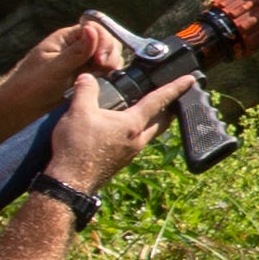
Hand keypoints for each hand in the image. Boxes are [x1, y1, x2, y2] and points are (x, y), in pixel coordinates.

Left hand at [4, 13, 120, 94]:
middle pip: (105, 40)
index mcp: (66, 38)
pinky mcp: (83, 76)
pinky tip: (103, 84)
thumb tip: (92, 29)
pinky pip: (102, 71)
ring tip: (103, 77)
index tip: (100, 60)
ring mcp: (80, 62)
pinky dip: (107, 76)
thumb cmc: (30, 85)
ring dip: (110, 65)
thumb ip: (76, 51)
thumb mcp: (54, 69)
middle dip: (109, 53)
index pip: (95, 28)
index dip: (103, 41)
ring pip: (106, 56)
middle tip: (104, 70)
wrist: (20, 107)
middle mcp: (75, 47)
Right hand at [45, 60, 199, 187]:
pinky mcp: (120, 161)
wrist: (69, 182)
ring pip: (149, 133)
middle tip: (174, 97)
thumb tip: (87, 77)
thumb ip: (86, 90)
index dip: (175, 88)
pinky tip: (123, 129)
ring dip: (153, 121)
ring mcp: (130, 154)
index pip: (159, 101)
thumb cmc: (76, 148)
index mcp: (132, 125)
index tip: (189, 80)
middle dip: (170, 107)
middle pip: (161, 121)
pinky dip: (136, 132)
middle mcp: (137, 141)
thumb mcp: (78, 111)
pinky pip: (135, 143)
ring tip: (148, 110)